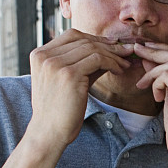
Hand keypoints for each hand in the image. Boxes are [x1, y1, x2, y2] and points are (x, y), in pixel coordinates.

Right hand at [27, 29, 132, 149]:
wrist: (49, 132)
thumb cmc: (60, 110)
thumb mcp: (68, 81)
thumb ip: (84, 65)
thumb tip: (109, 53)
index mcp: (40, 55)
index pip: (71, 35)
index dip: (95, 38)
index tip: (112, 45)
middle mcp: (45, 56)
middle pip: (84, 40)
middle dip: (108, 46)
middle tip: (127, 52)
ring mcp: (55, 64)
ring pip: (92, 49)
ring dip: (113, 55)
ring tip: (126, 64)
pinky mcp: (69, 74)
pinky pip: (98, 60)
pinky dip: (112, 63)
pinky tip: (119, 71)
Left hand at [132, 42, 167, 162]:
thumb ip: (167, 75)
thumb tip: (149, 55)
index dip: (166, 50)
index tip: (148, 48)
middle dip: (156, 51)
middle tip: (137, 49)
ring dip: (153, 73)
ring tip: (144, 84)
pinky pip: (167, 75)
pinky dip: (156, 83)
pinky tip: (155, 97)